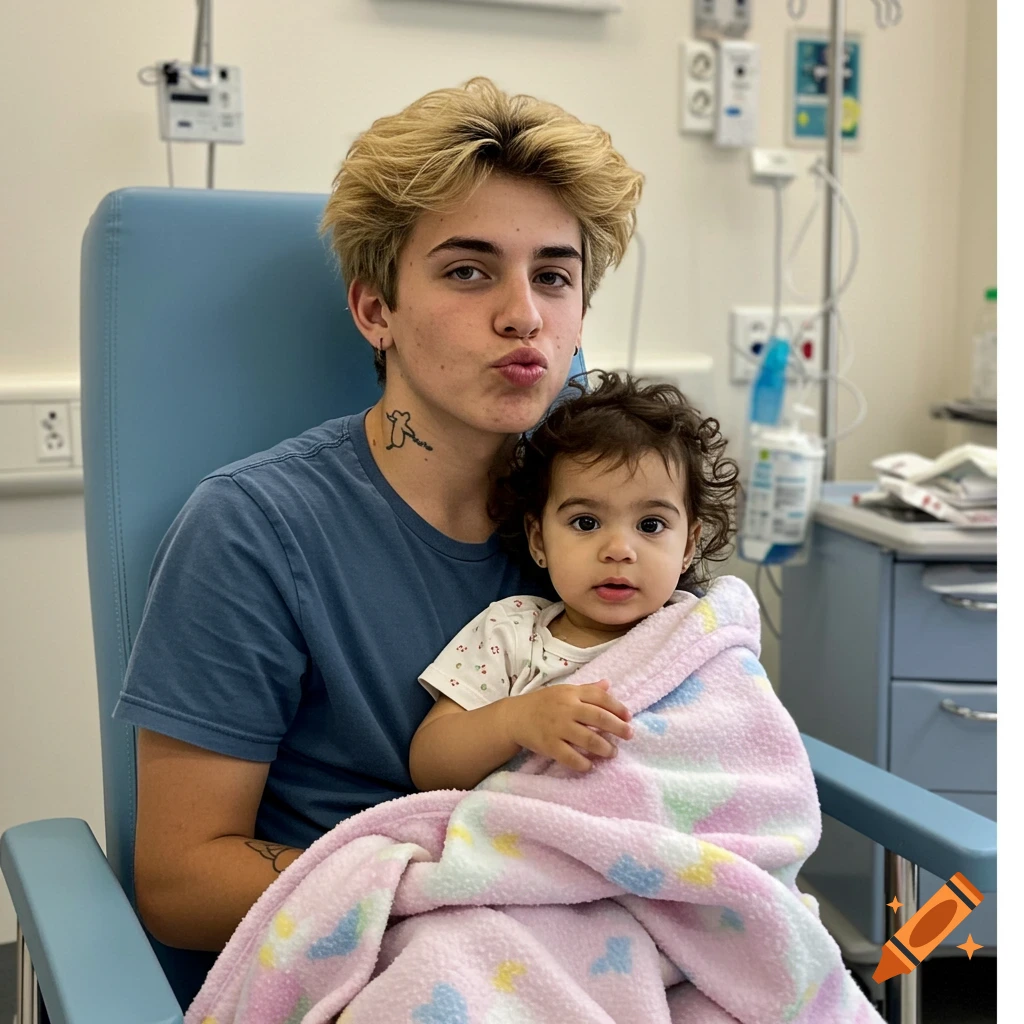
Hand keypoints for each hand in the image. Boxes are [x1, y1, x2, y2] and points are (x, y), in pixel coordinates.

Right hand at [500, 680, 632, 772]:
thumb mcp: (564, 691)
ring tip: (613, 752)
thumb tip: (608, 684)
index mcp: (571, 693)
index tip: (629, 717)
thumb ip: (587, 689)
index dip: (618, 708)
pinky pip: (571, 757)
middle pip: (599, 719)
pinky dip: (583, 763)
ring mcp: (558, 728)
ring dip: (605, 748)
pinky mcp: (549, 745)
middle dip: (618, 728)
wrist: (515, 717)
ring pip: (589, 740)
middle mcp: (566, 709)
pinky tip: (590, 765)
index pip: (600, 698)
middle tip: (629, 735)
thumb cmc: (543, 703)